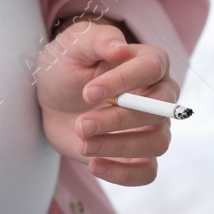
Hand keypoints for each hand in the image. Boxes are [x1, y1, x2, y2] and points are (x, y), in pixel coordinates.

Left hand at [35, 17, 176, 185]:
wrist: (53, 100)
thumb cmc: (67, 67)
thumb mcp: (73, 45)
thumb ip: (97, 40)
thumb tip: (121, 48)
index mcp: (150, 62)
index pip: (152, 68)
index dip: (123, 81)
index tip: (88, 93)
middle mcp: (160, 96)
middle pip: (158, 110)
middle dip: (118, 120)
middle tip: (82, 124)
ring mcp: (153, 128)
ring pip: (157, 143)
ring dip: (119, 147)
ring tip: (83, 143)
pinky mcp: (139, 155)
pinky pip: (147, 172)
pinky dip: (123, 174)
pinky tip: (93, 165)